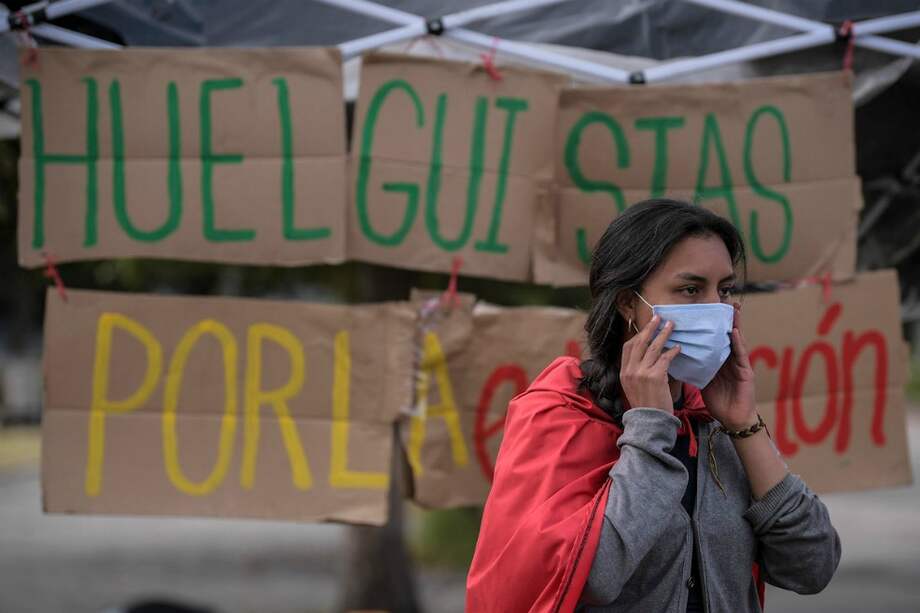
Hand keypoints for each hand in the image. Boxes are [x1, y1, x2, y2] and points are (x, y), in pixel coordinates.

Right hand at [620, 314, 680, 411]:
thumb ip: (638, 372)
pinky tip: (678, 348)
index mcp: (623, 372)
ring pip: (653, 347)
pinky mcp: (655, 377)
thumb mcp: (634, 388)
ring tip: (671, 326)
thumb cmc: (646, 407)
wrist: (649, 423)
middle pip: (639, 342)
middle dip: (650, 328)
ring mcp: (641, 373)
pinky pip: (665, 358)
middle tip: (658, 317)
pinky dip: (672, 351)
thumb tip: (650, 357)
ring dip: (663, 334)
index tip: (647, 328)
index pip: (628, 347)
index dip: (638, 335)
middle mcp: (630, 370)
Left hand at [701, 302, 758, 429]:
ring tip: (734, 309)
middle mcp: (731, 359)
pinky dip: (738, 342)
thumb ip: (696, 367)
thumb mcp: (703, 380)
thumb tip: (676, 356)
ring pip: (738, 340)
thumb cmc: (718, 401)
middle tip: (727, 301)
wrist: (732, 419)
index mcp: (720, 360)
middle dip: (728, 319)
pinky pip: (741, 354)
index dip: (714, 325)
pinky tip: (735, 331)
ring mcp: (740, 364)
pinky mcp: (746, 372)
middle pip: (729, 335)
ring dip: (736, 324)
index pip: (717, 339)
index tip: (709, 309)